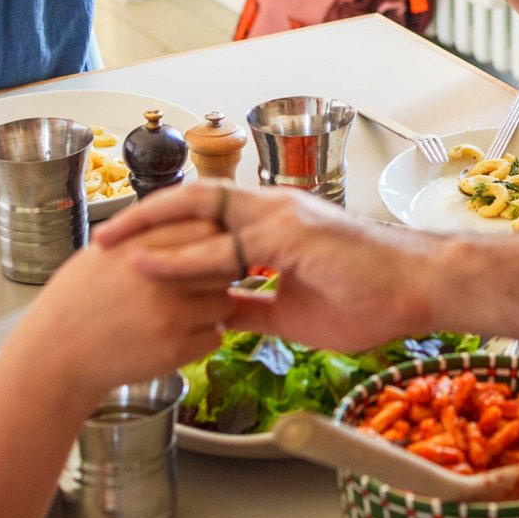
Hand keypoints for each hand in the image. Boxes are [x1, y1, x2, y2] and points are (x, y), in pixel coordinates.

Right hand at [15, 217, 236, 394]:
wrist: (56, 353)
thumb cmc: (79, 298)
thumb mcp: (105, 251)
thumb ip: (150, 234)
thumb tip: (197, 217)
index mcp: (143, 247)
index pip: (209, 229)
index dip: (210, 238)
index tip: (201, 249)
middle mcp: (162, 280)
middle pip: (224, 266)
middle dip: (214, 273)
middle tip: (194, 283)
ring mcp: (172, 317)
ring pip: (223, 303)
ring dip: (210, 307)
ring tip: (179, 311)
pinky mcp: (176, 351)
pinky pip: (214, 336)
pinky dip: (202, 336)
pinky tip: (174, 334)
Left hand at [93, 182, 436, 353]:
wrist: (418, 290)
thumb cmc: (370, 297)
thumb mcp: (294, 312)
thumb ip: (254, 306)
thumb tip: (217, 317)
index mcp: (274, 225)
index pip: (207, 216)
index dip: (166, 229)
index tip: (127, 250)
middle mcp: (272, 209)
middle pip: (193, 200)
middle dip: (143, 216)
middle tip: (100, 238)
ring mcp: (280, 217)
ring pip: (200, 213)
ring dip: (148, 228)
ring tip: (107, 244)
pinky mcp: (290, 234)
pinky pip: (224, 244)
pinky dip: (181, 254)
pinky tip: (149, 264)